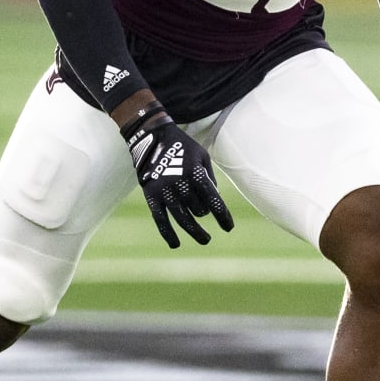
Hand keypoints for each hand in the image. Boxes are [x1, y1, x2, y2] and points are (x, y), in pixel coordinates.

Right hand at [121, 110, 234, 247]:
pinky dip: (168, 233)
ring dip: (195, 232)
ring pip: (182, 218)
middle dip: (204, 213)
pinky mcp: (150, 195)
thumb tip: (214, 201)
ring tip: (205, 240)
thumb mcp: (202, 156)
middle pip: (198, 210)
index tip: (229, 228)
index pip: (213, 201)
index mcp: (195, 173)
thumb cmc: (182, 147)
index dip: (223, 217)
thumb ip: (210, 178)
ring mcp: (164, 190)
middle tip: (204, 214)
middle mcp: (180, 183)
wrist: (152, 136)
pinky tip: (176, 244)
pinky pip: (160, 219)